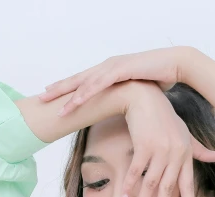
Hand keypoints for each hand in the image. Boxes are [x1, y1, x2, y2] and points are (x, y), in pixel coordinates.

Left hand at [38, 47, 191, 116]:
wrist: (174, 65)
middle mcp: (106, 68)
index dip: (65, 89)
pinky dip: (85, 93)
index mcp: (108, 73)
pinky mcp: (120, 70)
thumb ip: (124, 100)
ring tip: (55, 107)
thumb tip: (121, 113)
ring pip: (85, 83)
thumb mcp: (135, 93)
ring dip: (68, 95)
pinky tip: (74, 101)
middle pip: (77, 80)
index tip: (50, 97)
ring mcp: (112, 67)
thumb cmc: (157, 80)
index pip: (82, 82)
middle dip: (58, 90)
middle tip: (40, 98)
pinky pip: (99, 84)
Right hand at [119, 82, 214, 196]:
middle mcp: (175, 153)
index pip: (188, 183)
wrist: (145, 96)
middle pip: (170, 188)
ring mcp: (160, 150)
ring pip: (152, 183)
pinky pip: (135, 172)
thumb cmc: (165, 116)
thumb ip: (200, 149)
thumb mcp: (185, 133)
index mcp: (185, 153)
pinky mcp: (144, 145)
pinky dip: (129, 187)